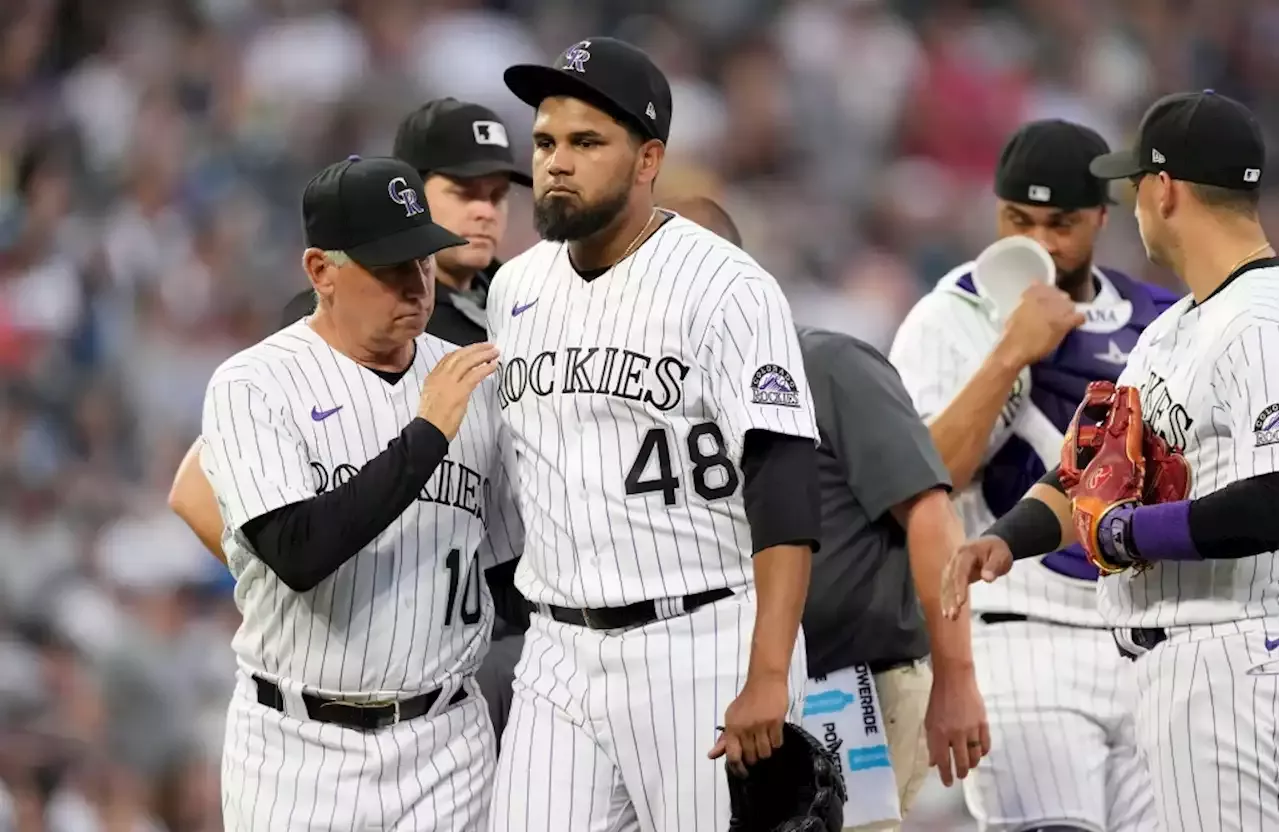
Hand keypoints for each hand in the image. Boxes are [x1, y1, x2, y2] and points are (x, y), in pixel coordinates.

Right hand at [417, 343, 499, 438]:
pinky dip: (486, 368)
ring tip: (494, 353)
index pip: (449, 357)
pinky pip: (475, 374)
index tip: (474, 349)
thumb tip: (459, 384)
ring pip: (468, 361)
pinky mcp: (460, 391)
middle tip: (489, 346)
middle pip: (460, 355)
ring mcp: (449, 383)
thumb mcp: (433, 397)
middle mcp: (440, 377)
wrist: (428, 432)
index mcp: (433, 378)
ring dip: (484, 355)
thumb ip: (445, 387)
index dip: (464, 351)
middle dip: (476, 348)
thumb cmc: (432, 421)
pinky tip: (493, 366)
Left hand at [708, 675, 788, 776]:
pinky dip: (776, 743)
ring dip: (766, 752)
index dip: (737, 769)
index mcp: (732, 727)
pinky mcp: (776, 723)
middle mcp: (745, 728)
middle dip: (754, 758)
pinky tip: (773, 735)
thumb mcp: (731, 717)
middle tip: (755, 750)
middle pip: (751, 757)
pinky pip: (777, 744)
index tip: (743, 774)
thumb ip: (724, 739)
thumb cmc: (747, 701)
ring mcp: (761, 726)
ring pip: (765, 753)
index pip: (732, 756)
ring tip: (765, 742)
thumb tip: (711, 756)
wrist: (765, 681)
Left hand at [925, 662, 989, 786]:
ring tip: (969, 766)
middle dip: (961, 773)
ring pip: (975, 756)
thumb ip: (932, 742)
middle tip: (960, 776)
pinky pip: (985, 745)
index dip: (945, 774)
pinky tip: (979, 753)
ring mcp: (971, 729)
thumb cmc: (939, 700)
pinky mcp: (983, 723)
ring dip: (972, 765)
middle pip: (962, 762)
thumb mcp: (929, 721)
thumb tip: (933, 762)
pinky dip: (982, 752)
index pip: (943, 761)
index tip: (947, 783)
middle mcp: (955, 734)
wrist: (955, 680)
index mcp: (939, 733)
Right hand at [941, 536, 1013, 619]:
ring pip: (946, 584)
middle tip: (953, 615)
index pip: (960, 571)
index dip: (959, 587)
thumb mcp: (1002, 555)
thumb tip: (987, 578)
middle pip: (950, 579)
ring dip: (946, 601)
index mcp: (966, 552)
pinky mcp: (950, 572)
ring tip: (950, 617)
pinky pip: (946, 586)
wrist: (991, 543)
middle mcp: (954, 558)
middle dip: (951, 598)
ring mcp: (951, 565)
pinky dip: (946, 599)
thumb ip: (994, 565)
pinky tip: (947, 612)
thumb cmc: (998, 551)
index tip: (961, 602)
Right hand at [998, 283, 1085, 366]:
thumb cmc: (1011, 333)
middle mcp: (1045, 297)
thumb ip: (1026, 302)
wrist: (1014, 348)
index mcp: (1031, 293)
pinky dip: (1079, 320)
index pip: (1045, 286)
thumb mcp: (1016, 311)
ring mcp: (1056, 310)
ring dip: (1068, 312)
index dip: (1048, 295)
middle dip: (1060, 304)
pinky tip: (1075, 325)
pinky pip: (1079, 317)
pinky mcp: (1064, 323)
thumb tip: (1029, 299)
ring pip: (1071, 305)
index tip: (1047, 303)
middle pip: (1061, 295)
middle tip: (1056, 314)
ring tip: (1064, 321)